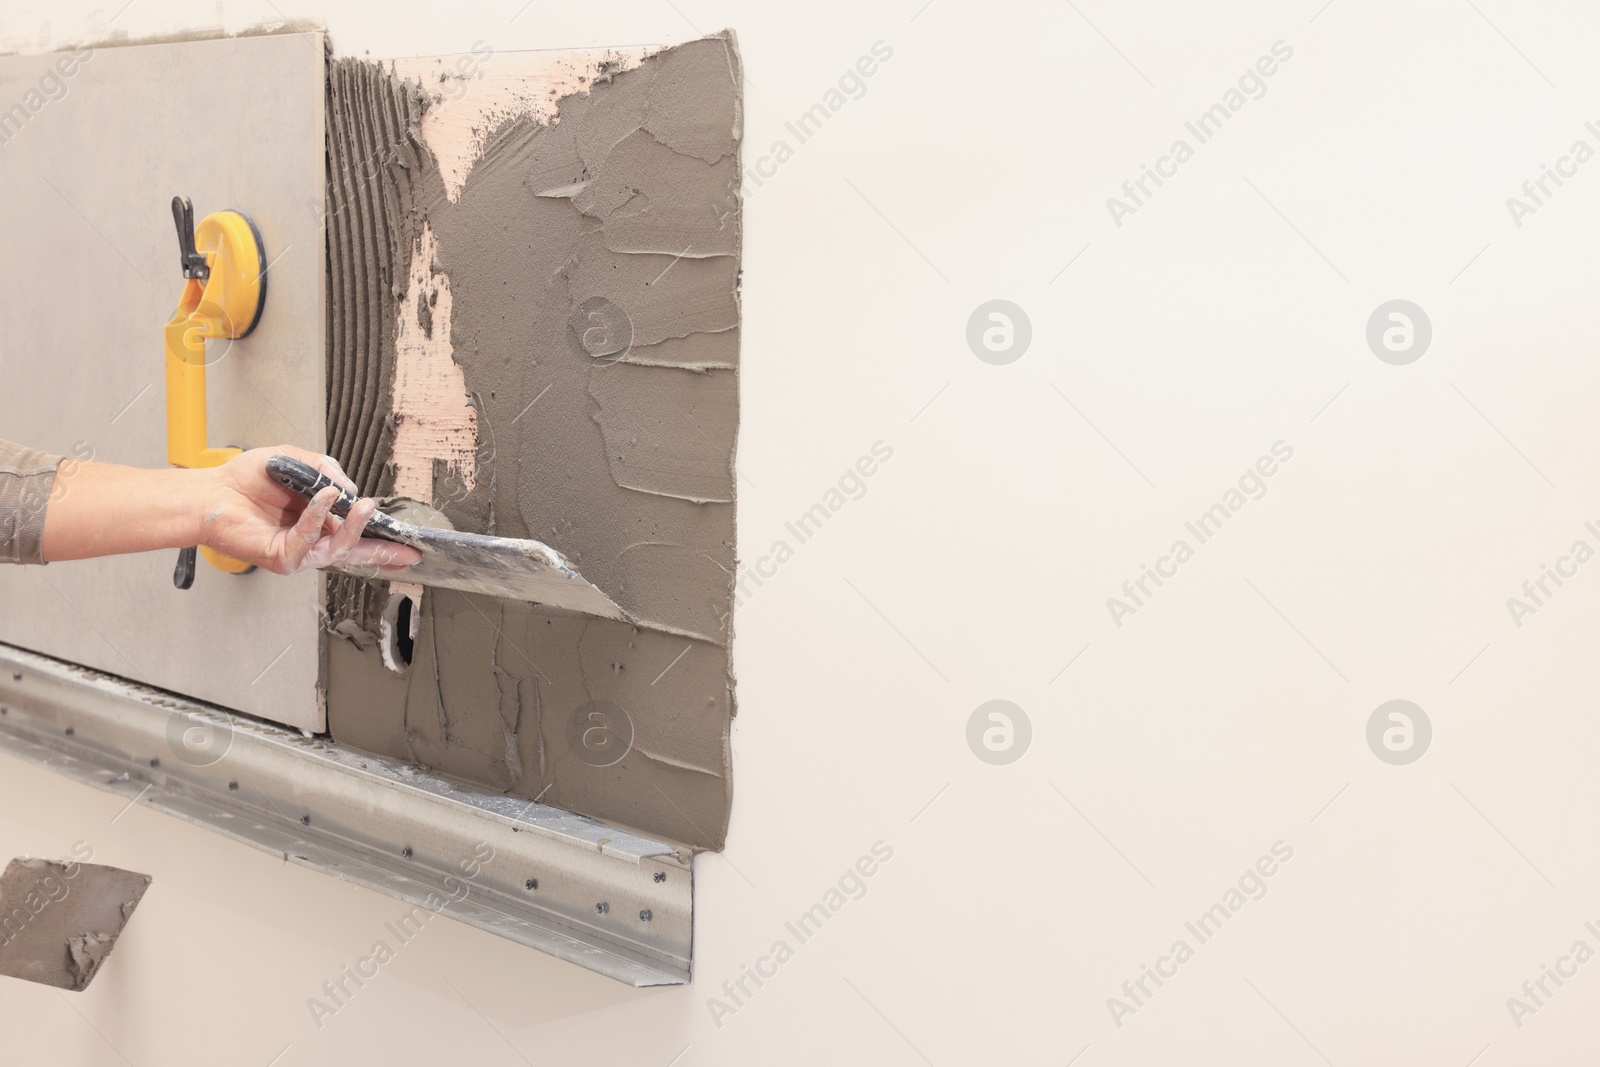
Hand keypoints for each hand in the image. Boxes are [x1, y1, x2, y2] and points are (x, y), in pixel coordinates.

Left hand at [196, 446, 422, 575]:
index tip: (409, 547)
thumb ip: (326, 470)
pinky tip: (322, 497)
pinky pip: (309, 539)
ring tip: (363, 506)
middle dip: (384, 552)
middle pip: (356, 552)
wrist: (212, 492)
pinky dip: (318, 516)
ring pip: (338, 548)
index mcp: (319, 523)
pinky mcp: (283, 558)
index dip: (383, 542)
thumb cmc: (247, 479)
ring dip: (354, 527)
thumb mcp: (297, 461)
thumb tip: (349, 488)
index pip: (357, 535)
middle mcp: (312, 542)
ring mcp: (299, 553)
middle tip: (408, 550)